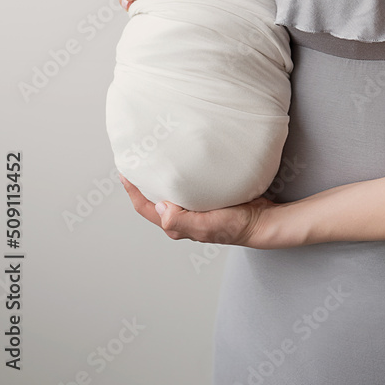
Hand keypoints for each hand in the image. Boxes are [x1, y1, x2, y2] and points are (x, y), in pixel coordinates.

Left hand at [119, 175, 282, 248]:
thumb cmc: (235, 226)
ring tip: (154, 159)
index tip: (124, 172)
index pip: (145, 207)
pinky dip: (178, 175)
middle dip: (142, 183)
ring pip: (169, 192)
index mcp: (176, 225)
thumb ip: (181, 220)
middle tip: (136, 161)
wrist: (260, 221)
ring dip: (159, 178)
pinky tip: (181, 164)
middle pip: (153, 199)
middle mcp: (181, 218)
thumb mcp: (206, 225)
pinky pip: (185, 186)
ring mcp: (193, 209)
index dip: (132, 191)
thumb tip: (160, 207)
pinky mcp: (205, 199)